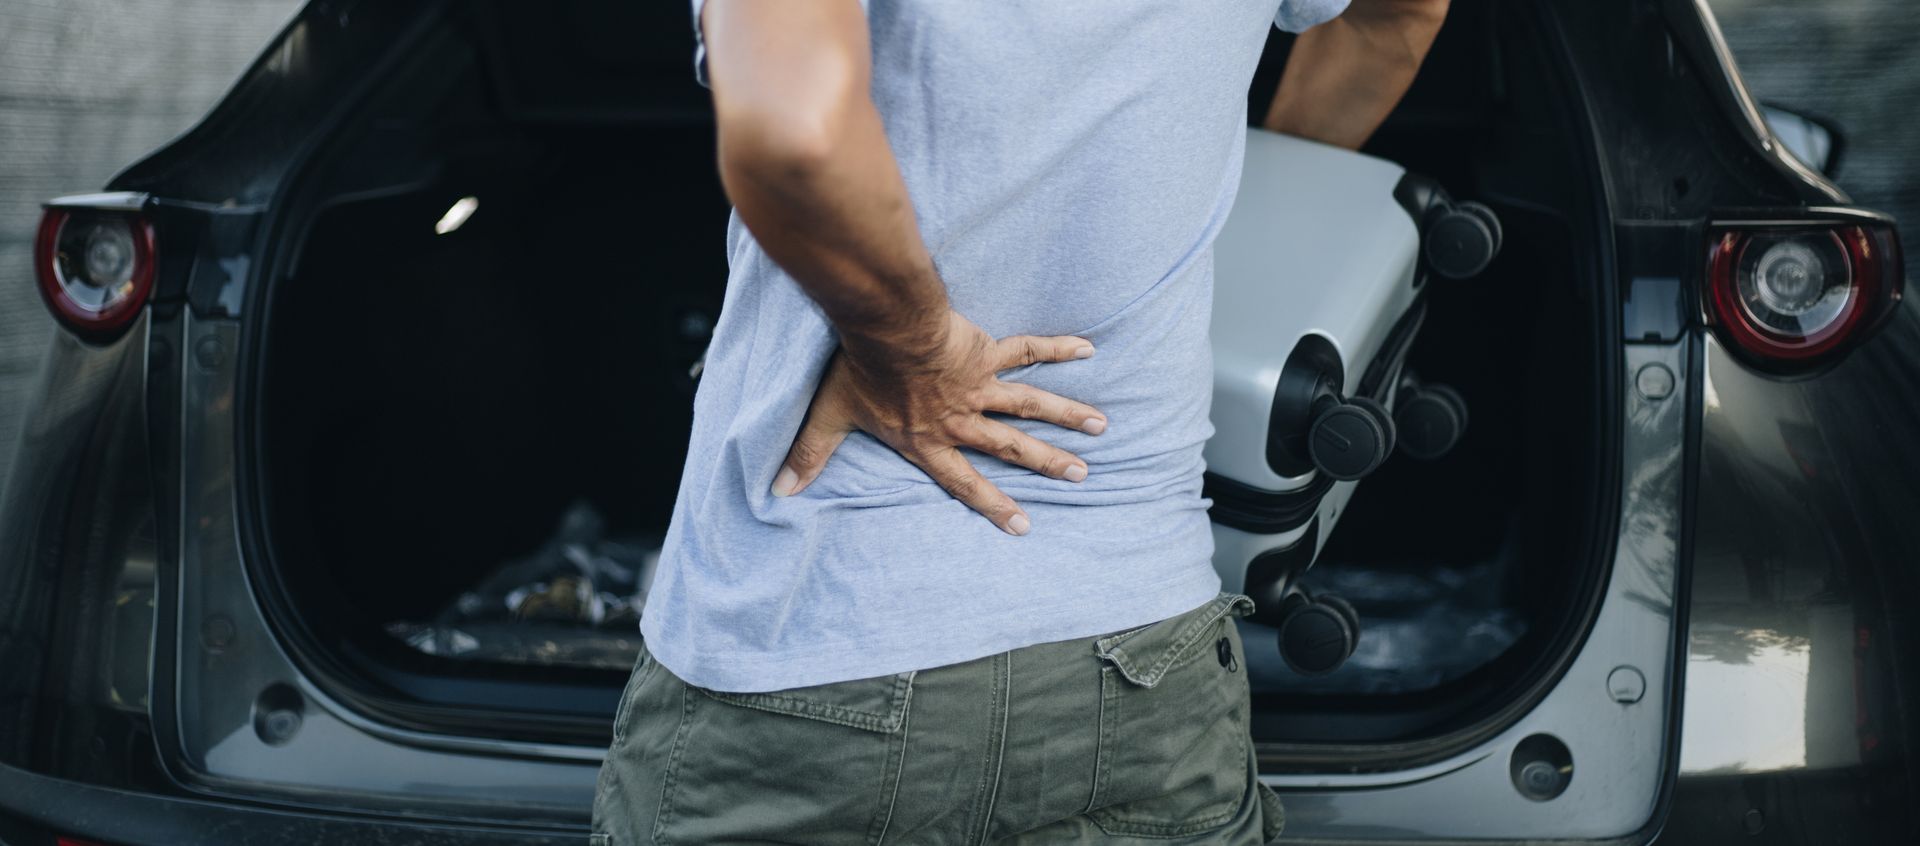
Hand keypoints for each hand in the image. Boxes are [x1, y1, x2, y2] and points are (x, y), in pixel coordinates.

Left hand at [773, 310, 1107, 534]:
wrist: (886, 329)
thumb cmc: (860, 371)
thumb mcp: (830, 416)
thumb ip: (809, 454)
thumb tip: (778, 490)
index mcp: (928, 440)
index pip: (964, 482)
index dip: (992, 505)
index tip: (1023, 526)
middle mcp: (960, 419)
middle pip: (1010, 447)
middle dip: (1047, 463)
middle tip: (1081, 475)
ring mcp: (978, 385)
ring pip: (1029, 405)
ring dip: (1065, 415)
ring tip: (1100, 427)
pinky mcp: (986, 352)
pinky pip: (1027, 351)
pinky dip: (1058, 349)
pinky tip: (1089, 350)